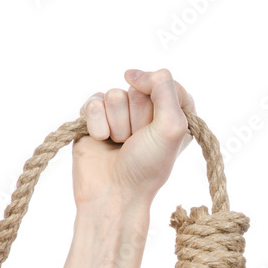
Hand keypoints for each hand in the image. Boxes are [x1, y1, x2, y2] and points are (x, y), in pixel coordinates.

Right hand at [72, 68, 194, 212]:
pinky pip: (93, 102)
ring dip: (118, 123)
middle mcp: (147, 113)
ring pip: (114, 94)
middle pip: (138, 88)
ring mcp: (120, 115)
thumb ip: (165, 89)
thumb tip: (133, 74)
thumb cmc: (147, 168)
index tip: (157, 121)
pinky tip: (101, 140)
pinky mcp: (95, 119)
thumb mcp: (171, 127)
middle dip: (137, 117)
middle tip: (137, 141)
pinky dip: (97, 123)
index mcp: (174, 115)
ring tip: (120, 144)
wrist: (113, 193)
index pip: (166, 81)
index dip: (159, 98)